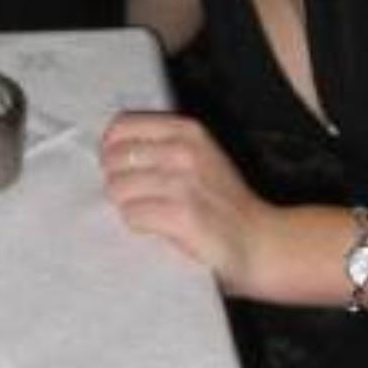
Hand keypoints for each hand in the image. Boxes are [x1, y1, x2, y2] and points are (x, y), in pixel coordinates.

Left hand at [100, 111, 277, 294]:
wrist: (258, 241)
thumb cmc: (222, 201)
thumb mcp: (199, 156)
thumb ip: (161, 146)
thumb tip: (109, 151)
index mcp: (186, 130)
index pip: (121, 127)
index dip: (111, 149)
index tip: (119, 168)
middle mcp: (183, 150)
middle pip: (114, 159)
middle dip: (117, 180)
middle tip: (137, 197)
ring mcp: (182, 182)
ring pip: (118, 188)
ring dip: (127, 205)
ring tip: (149, 213)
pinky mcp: (181, 214)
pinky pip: (132, 215)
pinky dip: (138, 225)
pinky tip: (158, 228)